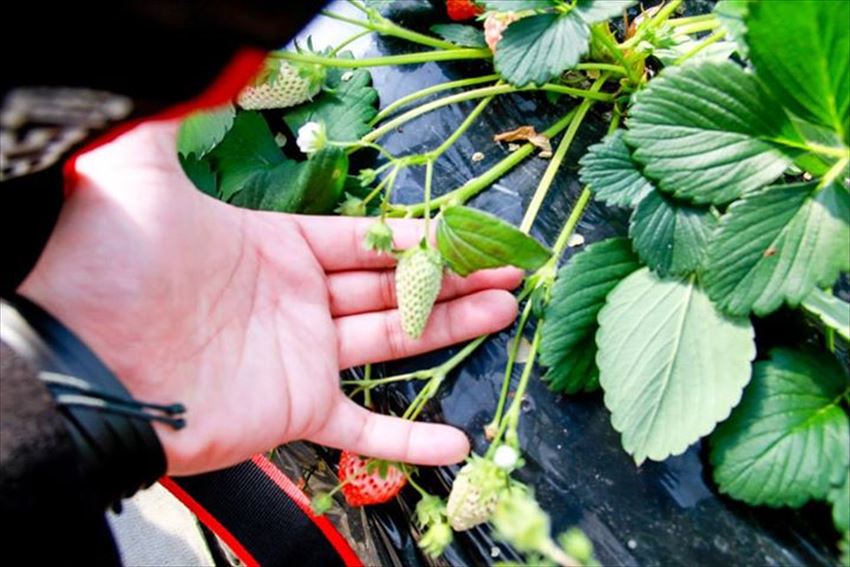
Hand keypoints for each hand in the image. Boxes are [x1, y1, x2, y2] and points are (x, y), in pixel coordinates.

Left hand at [20, 119, 520, 475]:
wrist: (80, 358)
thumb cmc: (108, 264)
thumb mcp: (139, 171)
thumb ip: (175, 113)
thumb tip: (217, 59)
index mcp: (276, 248)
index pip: (362, 239)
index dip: (414, 235)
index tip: (462, 230)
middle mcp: (297, 301)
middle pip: (392, 286)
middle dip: (454, 276)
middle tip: (510, 269)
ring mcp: (302, 357)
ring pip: (394, 341)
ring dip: (453, 329)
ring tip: (507, 309)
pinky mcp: (296, 409)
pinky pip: (364, 428)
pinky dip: (410, 439)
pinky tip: (457, 442)